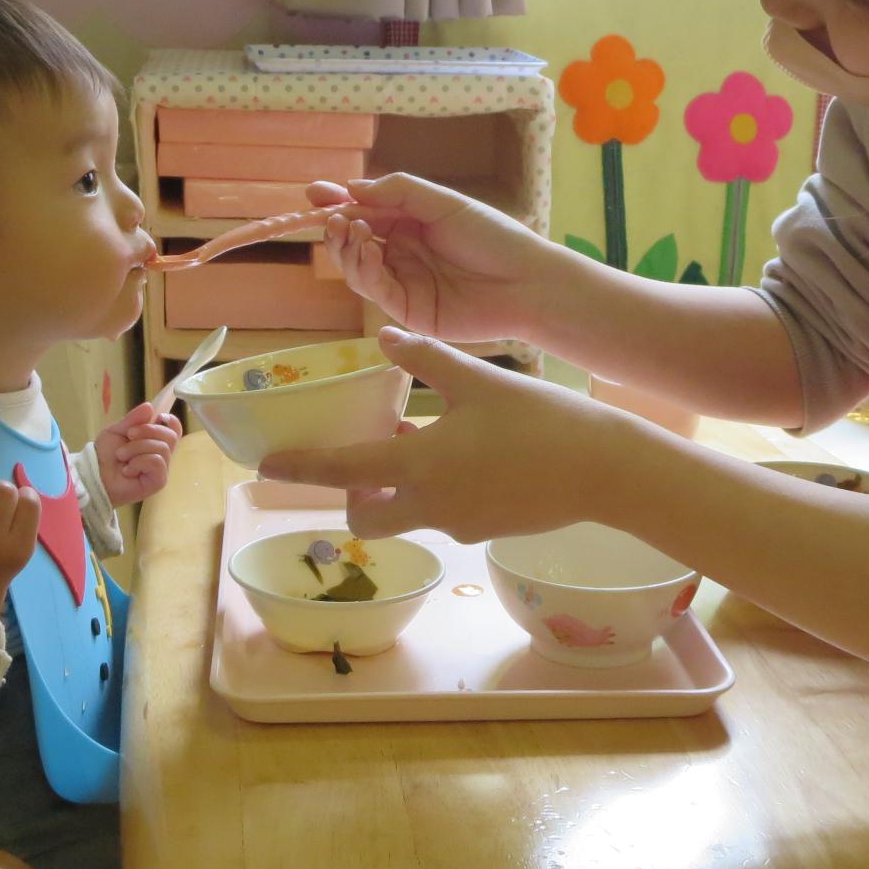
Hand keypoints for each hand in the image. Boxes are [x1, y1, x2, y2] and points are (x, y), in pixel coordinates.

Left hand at [95, 402, 181, 504]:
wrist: (94, 474)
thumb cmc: (105, 454)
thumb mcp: (117, 430)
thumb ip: (133, 419)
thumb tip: (150, 406)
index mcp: (154, 441)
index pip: (175, 430)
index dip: (171, 421)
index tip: (158, 416)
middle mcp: (161, 455)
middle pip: (170, 436)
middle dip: (148, 431)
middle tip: (129, 435)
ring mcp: (161, 469)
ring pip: (162, 448)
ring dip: (137, 448)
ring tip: (121, 456)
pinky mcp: (158, 481)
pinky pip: (157, 462)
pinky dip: (139, 461)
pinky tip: (128, 470)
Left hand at [258, 328, 636, 542]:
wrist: (604, 471)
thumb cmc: (539, 421)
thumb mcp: (477, 380)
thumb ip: (424, 360)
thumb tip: (383, 337)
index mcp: (418, 466)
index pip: (340, 471)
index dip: (299, 469)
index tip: (264, 469)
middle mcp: (429, 506)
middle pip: (365, 517)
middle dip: (351, 496)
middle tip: (359, 460)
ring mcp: (458, 525)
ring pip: (406, 515)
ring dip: (397, 488)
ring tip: (419, 440)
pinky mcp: (485, 531)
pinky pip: (443, 514)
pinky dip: (436, 491)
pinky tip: (465, 456)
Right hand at [309, 174, 565, 343]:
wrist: (526, 282)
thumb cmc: (493, 236)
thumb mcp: (443, 203)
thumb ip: (397, 192)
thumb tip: (351, 188)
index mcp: (411, 223)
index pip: (364, 212)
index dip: (337, 203)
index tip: (313, 193)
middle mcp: (402, 252)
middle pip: (354, 242)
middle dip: (337, 228)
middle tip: (332, 218)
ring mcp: (404, 282)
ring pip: (357, 268)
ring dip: (347, 249)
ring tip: (352, 231)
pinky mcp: (408, 311)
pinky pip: (375, 290)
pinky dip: (365, 271)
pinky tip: (369, 252)